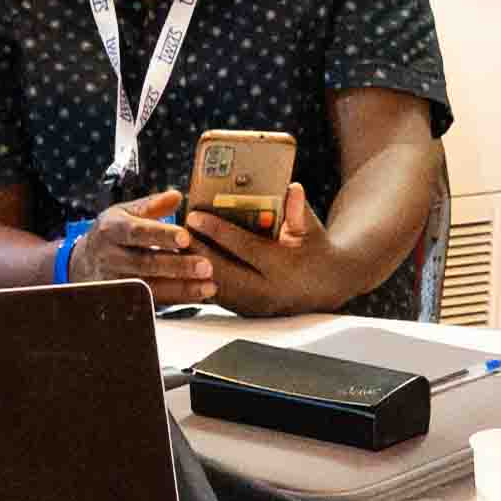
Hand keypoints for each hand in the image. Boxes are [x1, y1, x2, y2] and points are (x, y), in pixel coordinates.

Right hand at [66, 189, 218, 309]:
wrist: (82, 262)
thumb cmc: (112, 233)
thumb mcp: (124, 213)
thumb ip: (152, 205)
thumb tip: (176, 196)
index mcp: (112, 229)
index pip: (138, 232)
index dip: (162, 236)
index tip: (186, 238)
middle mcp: (111, 256)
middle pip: (145, 263)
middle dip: (177, 266)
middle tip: (206, 266)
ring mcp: (114, 281)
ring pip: (150, 287)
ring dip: (181, 288)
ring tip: (208, 285)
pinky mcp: (121, 299)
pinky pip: (151, 302)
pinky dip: (175, 299)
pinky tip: (197, 294)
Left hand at [184, 181, 357, 314]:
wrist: (325, 285)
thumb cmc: (314, 249)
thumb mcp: (311, 229)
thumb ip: (298, 211)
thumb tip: (292, 188)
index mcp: (284, 267)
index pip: (245, 248)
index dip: (218, 232)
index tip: (195, 216)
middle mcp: (269, 291)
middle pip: (224, 272)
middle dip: (198, 252)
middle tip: (177, 233)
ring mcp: (256, 306)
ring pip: (216, 288)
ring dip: (193, 269)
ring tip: (175, 248)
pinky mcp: (246, 312)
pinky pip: (217, 299)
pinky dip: (198, 282)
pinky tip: (184, 267)